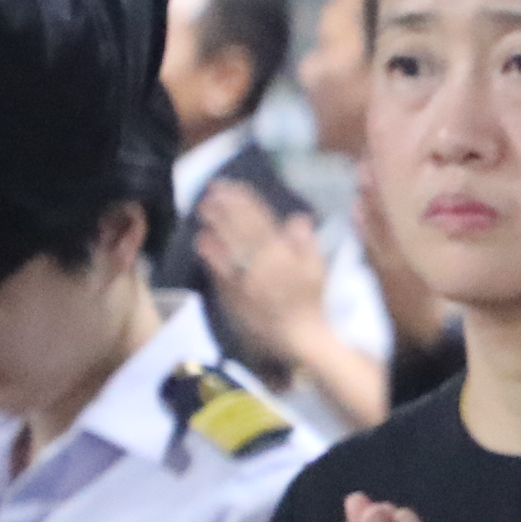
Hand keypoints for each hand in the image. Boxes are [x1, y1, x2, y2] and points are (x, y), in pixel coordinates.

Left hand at [197, 181, 330, 370]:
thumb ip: (307, 243)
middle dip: (226, 208)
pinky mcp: (233, 293)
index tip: (234, 186)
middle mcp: (260, 263)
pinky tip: (202, 240)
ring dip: (215, 226)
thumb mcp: (318, 269)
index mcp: (282, 255)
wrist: (297, 335)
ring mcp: (243, 278)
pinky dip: (211, 254)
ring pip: (227, 246)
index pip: (261, 222)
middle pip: (240, 230)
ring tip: (203, 207)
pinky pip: (219, 270)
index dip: (246, 202)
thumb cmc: (310, 300)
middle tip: (211, 189)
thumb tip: (297, 219)